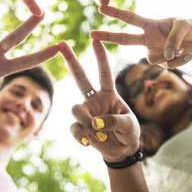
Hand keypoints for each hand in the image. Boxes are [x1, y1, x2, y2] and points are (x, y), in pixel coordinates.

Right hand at [60, 40, 139, 162]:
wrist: (122, 150)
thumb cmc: (129, 132)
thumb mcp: (129, 125)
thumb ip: (115, 121)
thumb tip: (95, 123)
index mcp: (109, 93)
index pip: (104, 72)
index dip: (100, 57)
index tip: (95, 40)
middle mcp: (94, 99)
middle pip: (80, 77)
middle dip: (71, 60)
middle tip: (61, 44)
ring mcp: (86, 112)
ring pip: (76, 109)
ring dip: (86, 121)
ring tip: (99, 134)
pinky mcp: (80, 128)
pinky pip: (74, 128)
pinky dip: (81, 136)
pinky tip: (89, 143)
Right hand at [90, 5, 191, 68]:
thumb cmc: (191, 27)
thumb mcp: (184, 26)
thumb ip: (172, 39)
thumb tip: (164, 56)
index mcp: (151, 25)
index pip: (130, 18)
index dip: (116, 13)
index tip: (101, 7)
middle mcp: (148, 39)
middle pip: (124, 39)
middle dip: (108, 36)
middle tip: (92, 34)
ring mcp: (154, 52)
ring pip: (153, 60)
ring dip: (169, 55)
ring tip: (183, 48)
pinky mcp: (163, 62)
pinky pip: (167, 65)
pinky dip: (179, 60)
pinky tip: (187, 54)